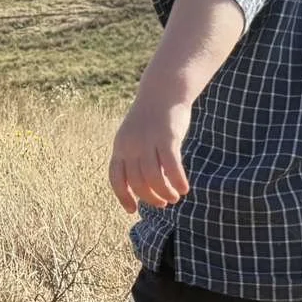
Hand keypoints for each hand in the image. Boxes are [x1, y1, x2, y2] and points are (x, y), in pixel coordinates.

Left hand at [108, 95, 191, 212]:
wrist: (163, 91)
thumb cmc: (152, 119)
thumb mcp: (136, 137)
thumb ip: (136, 158)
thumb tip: (143, 186)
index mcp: (120, 146)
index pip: (116, 178)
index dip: (123, 196)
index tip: (133, 210)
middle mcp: (131, 145)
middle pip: (137, 182)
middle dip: (150, 198)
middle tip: (164, 203)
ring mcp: (148, 141)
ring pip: (154, 178)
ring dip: (165, 193)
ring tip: (174, 197)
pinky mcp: (167, 138)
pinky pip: (171, 167)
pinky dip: (177, 181)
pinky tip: (184, 189)